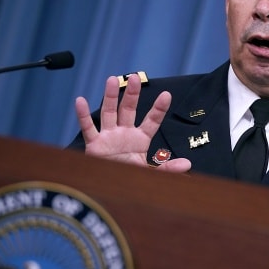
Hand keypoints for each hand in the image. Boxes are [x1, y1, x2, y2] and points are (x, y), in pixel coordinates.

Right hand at [75, 74, 190, 172]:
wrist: (111, 190)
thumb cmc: (131, 178)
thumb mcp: (151, 173)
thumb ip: (168, 168)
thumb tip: (187, 164)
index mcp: (141, 139)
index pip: (152, 120)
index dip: (159, 109)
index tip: (167, 95)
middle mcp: (124, 133)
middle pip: (128, 109)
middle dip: (132, 94)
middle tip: (135, 77)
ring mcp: (109, 137)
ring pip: (109, 112)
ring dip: (110, 96)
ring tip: (112, 79)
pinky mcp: (94, 145)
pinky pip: (88, 128)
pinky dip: (83, 115)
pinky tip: (80, 100)